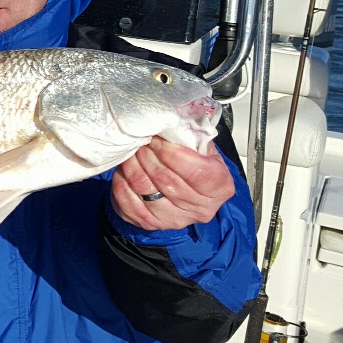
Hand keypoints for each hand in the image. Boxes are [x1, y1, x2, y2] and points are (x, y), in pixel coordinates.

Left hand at [109, 137, 234, 230]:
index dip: (173, 154)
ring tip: (131, 151)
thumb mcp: (202, 148)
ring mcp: (175, 220)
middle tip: (141, 140)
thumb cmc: (194, 165)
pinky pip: (128, 202)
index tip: (157, 140)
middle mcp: (201, 208)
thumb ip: (192, 135)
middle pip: (167, 180)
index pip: (197, 172)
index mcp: (220, 187)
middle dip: (149, 156)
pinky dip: (122, 183)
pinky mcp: (151, 224)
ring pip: (145, 190)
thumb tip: (174, 118)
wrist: (185, 192)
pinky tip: (124, 170)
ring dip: (133, 166)